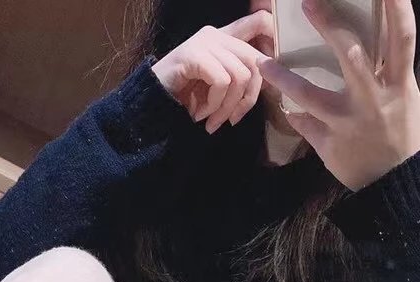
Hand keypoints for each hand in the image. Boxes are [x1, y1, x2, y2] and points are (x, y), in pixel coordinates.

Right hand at [152, 13, 276, 132]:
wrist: (147, 105)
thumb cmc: (181, 100)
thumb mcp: (216, 87)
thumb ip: (239, 76)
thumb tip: (270, 82)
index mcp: (225, 37)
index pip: (262, 22)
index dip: (273, 45)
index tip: (268, 77)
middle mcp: (217, 34)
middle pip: (256, 61)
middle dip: (248, 99)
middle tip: (231, 121)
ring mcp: (205, 42)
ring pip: (239, 76)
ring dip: (227, 107)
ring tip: (211, 122)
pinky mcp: (195, 54)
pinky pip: (222, 82)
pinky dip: (214, 105)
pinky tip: (199, 114)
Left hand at [261, 0, 419, 188]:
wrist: (391, 180)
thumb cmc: (399, 130)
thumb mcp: (402, 96)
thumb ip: (384, 71)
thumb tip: (362, 41)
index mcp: (399, 83)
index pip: (402, 38)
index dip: (397, 9)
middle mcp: (374, 99)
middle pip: (351, 54)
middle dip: (329, 26)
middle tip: (308, 3)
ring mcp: (348, 123)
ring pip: (310, 94)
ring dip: (284, 77)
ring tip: (263, 62)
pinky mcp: (330, 144)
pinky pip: (303, 123)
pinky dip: (292, 113)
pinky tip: (281, 105)